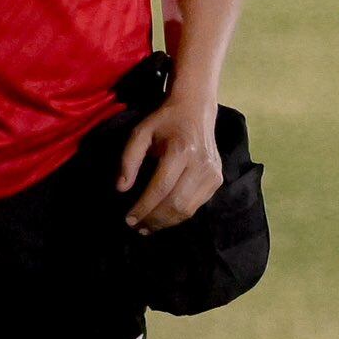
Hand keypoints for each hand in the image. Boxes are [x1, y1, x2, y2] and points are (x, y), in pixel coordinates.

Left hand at [118, 95, 224, 231]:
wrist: (196, 111)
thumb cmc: (164, 121)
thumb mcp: (140, 133)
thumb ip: (128, 160)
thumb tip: (121, 188)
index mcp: (181, 151)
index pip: (161, 188)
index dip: (144, 207)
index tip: (128, 219)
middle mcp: (201, 164)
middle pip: (176, 203)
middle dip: (154, 219)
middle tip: (136, 227)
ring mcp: (213, 174)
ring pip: (188, 209)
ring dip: (166, 222)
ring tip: (147, 227)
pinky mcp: (218, 179)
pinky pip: (197, 205)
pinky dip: (179, 215)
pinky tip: (164, 217)